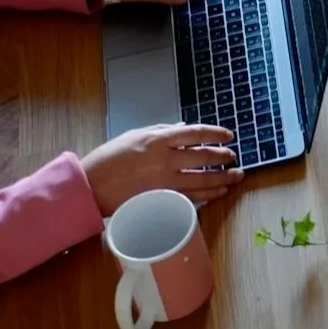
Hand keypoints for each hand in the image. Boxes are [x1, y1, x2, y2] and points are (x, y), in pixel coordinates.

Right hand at [80, 124, 242, 211]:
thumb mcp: (134, 135)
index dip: (216, 134)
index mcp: (158, 140)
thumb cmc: (110, 158)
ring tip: (235, 176)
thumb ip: (161, 131)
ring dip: (222, 178)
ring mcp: (165, 182)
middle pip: (204, 157)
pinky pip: (192, 197)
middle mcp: (165, 160)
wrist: (91, 186)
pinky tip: (219, 192)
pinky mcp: (162, 199)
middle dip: (223, 157)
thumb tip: (184, 129)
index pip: (196, 133)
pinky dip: (208, 194)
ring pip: (202, 179)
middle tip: (233, 157)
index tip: (229, 136)